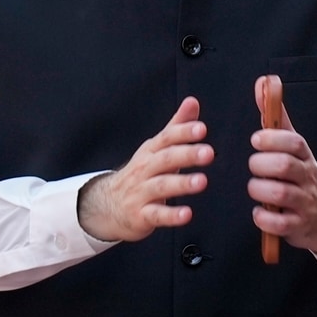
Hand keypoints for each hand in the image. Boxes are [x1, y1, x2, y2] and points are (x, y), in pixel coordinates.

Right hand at [77, 96, 212, 242]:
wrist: (108, 205)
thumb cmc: (141, 174)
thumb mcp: (156, 149)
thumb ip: (177, 126)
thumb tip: (193, 101)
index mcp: (151, 151)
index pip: (166, 138)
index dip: (183, 132)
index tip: (202, 129)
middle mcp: (144, 169)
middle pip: (165, 159)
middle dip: (186, 155)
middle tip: (208, 153)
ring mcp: (141, 192)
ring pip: (161, 186)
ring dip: (182, 183)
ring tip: (202, 181)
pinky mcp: (140, 215)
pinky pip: (156, 215)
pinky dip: (171, 215)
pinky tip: (187, 214)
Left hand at [248, 75, 316, 256]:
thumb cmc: (302, 176)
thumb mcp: (293, 146)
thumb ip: (276, 117)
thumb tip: (263, 83)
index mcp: (304, 156)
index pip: (294, 142)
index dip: (273, 139)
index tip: (256, 139)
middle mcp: (306, 178)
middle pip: (285, 166)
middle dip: (262, 165)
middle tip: (254, 166)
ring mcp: (304, 203)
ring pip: (280, 194)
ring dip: (260, 189)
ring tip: (255, 187)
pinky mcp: (298, 226)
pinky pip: (279, 224)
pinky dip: (263, 218)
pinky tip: (259, 211)